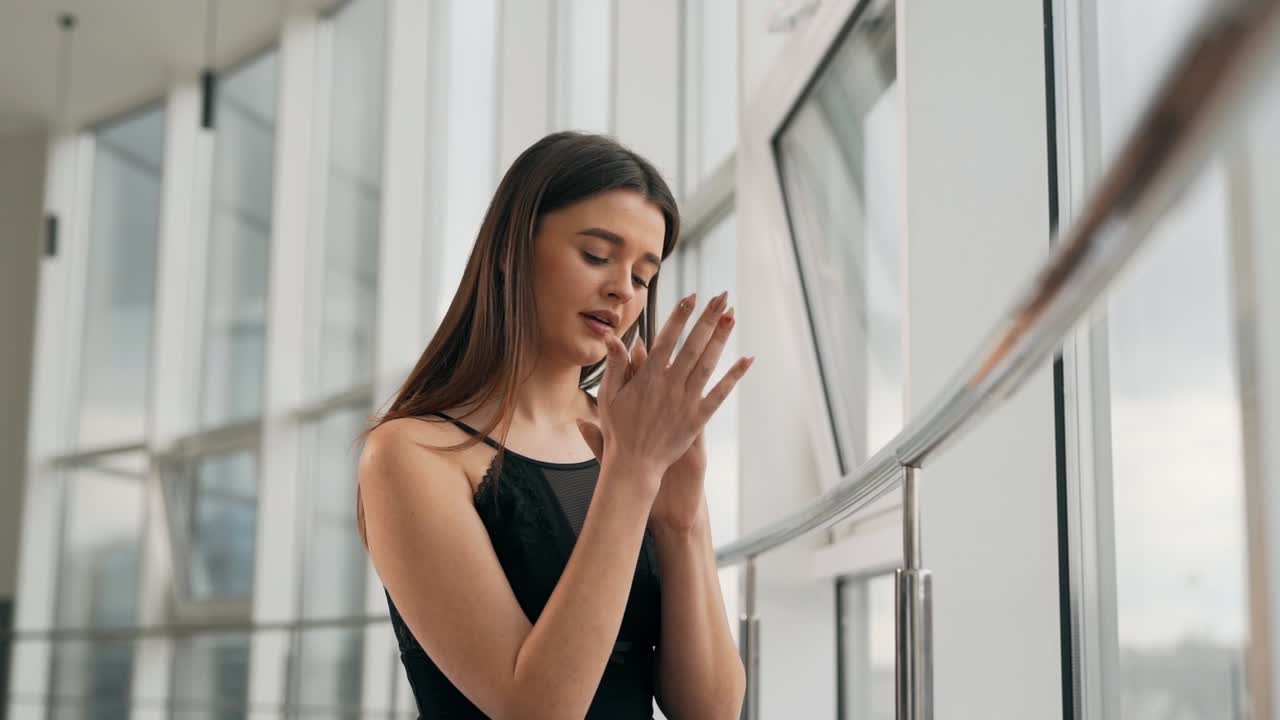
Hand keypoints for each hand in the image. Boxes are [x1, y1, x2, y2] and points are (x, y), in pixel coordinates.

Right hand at [576, 293, 750, 511]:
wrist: (634, 465)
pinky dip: (734, 376)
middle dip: (708, 318)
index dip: (680, 316)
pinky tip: (747, 360)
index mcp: (648, 377)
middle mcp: (669, 385)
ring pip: (707, 364)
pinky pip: (719, 394)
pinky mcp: (698, 418)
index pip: (667, 339)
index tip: (692, 296)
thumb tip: (615, 337)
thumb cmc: (619, 429)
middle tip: (722, 296)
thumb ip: (615, 364)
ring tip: (732, 316)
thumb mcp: (609, 394)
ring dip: (721, 339)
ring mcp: (685, 401)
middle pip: (693, 345)